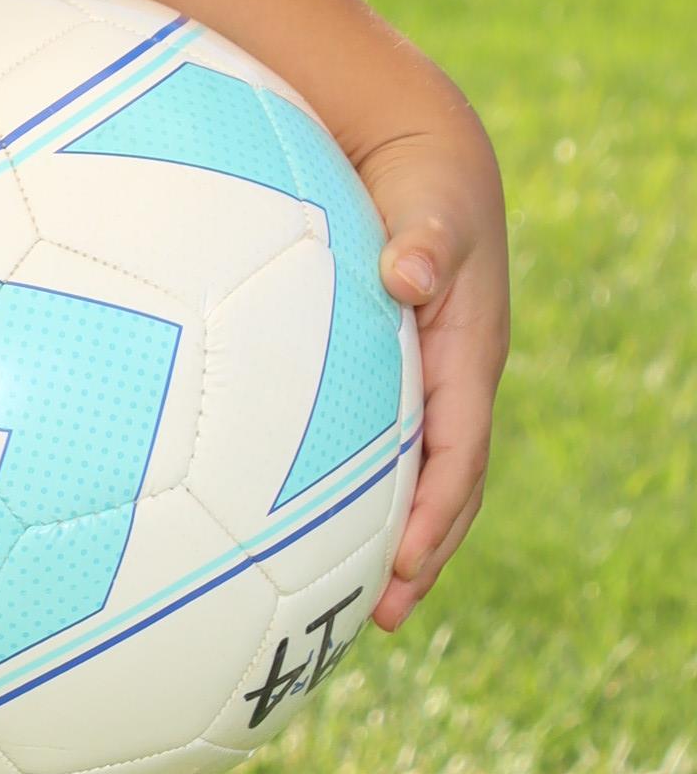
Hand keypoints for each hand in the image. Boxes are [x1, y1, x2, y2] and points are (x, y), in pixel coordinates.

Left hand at [358, 113, 509, 629]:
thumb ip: (423, 239)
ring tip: (357, 605)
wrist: (424, 159)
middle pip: (446, 485)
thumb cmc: (424, 184)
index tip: (407, 561)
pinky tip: (306, 530)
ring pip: (416, 476)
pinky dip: (361, 496)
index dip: (437, 510)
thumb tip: (408, 273)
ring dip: (395, 539)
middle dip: (423, 552)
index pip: (460, 450)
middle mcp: (451, 381)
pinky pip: (380, 449)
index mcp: (467, 355)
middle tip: (384, 615)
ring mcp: (423, 384)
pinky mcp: (389, 379)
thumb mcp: (432, 204)